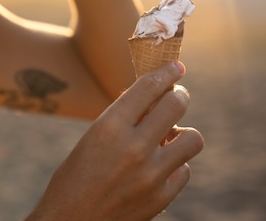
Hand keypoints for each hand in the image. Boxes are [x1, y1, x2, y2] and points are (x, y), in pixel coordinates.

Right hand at [27, 62, 203, 220]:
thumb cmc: (74, 178)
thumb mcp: (92, 139)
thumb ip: (122, 119)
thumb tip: (153, 99)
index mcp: (109, 127)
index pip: (149, 87)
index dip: (167, 72)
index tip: (177, 67)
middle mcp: (134, 147)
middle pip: (176, 104)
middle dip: (179, 96)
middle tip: (177, 97)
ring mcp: (151, 174)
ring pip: (192, 138)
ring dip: (183, 133)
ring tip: (171, 137)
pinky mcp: (161, 197)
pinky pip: (185, 170)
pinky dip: (176, 165)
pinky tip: (161, 167)